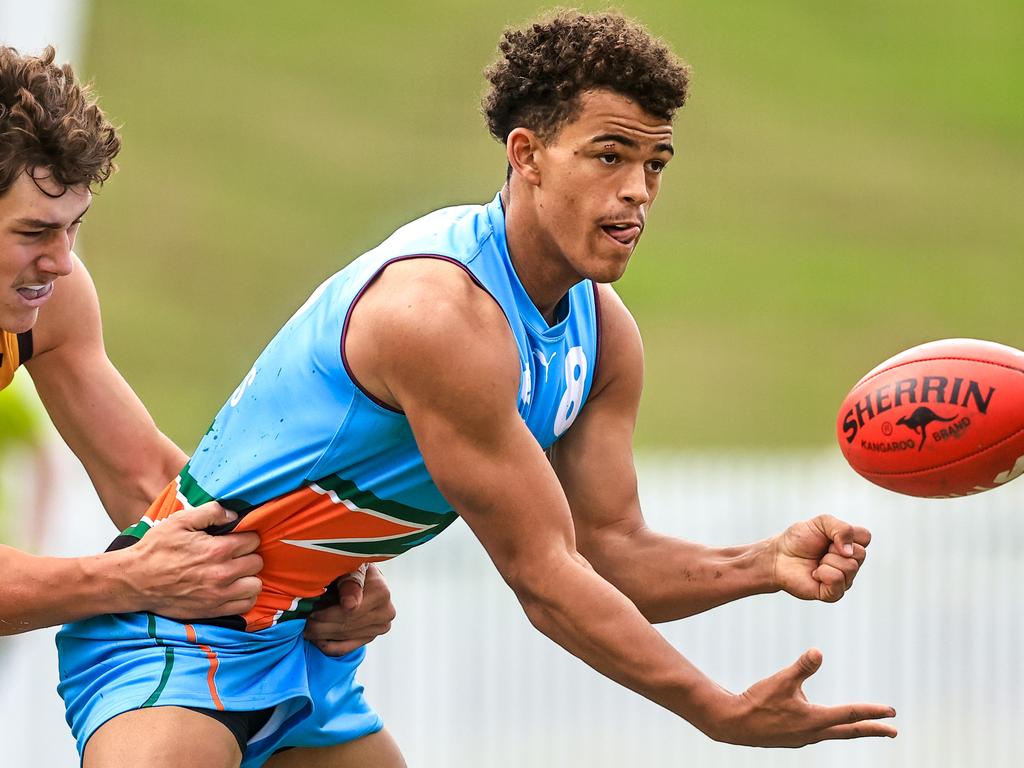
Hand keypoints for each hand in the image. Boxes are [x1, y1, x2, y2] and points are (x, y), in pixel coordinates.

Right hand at [124, 502, 262, 617]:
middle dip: (248, 556)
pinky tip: (233, 588)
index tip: (236, 539)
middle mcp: (222, 574)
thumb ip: (211, 512)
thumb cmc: (155, 549)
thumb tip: (234, 515)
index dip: (246, 537)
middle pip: (257, 562)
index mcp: (217, 550)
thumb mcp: (180, 521)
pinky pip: (245, 605)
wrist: (134, 581)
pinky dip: (244, 596)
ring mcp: (218, 595)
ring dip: (249, 577)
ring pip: (255, 585)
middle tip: (234, 555)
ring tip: (236, 572)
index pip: (253, 541)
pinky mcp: (213, 610)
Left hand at [304, 564, 395, 655]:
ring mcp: (381, 627)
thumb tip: (350, 605)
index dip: (326, 613)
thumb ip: (350, 581)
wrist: (361, 576)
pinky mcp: (372, 636)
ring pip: (344, 637)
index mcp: (381, 592)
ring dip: (322, 634)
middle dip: (321, 625)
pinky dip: (329, 645)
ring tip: (306, 628)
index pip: (350, 611)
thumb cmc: (351, 567)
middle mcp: (386, 611)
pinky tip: (317, 639)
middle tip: (303, 621)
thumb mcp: (350, 566)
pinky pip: (346, 648)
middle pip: (346, 625)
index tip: (310, 611)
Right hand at [701, 649, 896, 746]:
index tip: (891, 712)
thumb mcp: (781, 680)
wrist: (734, 723)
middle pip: (849, 732)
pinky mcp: (793, 738)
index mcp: (815, 720)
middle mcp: (813, 733)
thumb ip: (802, 667)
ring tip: (862, 725)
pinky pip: (819, 734)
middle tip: (893, 731)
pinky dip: (831, 729)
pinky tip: (824, 724)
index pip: (850, 715)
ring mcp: (803, 738)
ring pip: (835, 734)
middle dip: (872, 730)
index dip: (872, 712)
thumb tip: (819, 652)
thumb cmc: (757, 701)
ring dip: (851, 730)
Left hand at [772, 515, 869, 602]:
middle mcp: (851, 563)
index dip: (846, 533)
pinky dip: (823, 573)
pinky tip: (815, 574)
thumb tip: (849, 551)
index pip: (865, 537)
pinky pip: (837, 581)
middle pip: (860, 554)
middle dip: (834, 548)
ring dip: (827, 560)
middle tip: (821, 550)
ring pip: (850, 567)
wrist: (779, 556)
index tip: (829, 535)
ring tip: (817, 562)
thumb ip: (841, 528)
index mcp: (851, 545)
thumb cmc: (799, 540)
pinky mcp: (833, 593)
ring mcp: (844, 580)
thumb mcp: (821, 523)